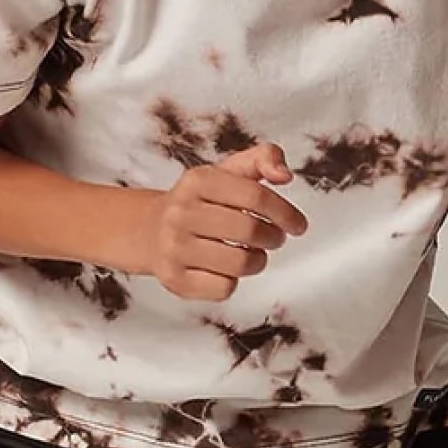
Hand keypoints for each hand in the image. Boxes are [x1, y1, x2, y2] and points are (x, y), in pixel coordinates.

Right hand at [147, 142, 307, 300]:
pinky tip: (225, 269)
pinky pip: (224, 288)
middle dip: (273, 238)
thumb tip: (285, 175)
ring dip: (257, 261)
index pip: (255, 196)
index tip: (298, 225)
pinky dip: (233, 281)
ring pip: (240, 263)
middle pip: (250, 231)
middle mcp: (181, 213)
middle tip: (274, 238)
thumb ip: (263, 159)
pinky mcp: (174, 279)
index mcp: (198, 181)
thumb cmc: (200, 202)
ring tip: (252, 254)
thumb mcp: (228, 171)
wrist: (149, 230)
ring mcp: (174, 247)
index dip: (285, 212)